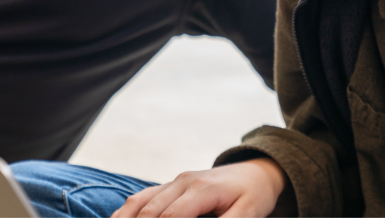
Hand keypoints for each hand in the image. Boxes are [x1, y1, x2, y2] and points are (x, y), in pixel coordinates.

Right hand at [111, 158, 289, 217]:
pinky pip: (145, 195)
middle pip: (151, 210)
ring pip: (143, 200)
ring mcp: (176, 181)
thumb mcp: (248, 213)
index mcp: (201, 189)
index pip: (171, 216)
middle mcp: (183, 182)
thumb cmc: (253, 194)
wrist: (255, 170)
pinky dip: (130, 209)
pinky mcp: (173, 184)